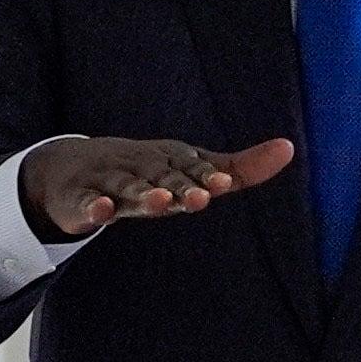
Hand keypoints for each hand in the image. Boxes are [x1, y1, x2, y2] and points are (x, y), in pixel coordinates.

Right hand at [22, 132, 293, 238]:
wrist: (71, 167)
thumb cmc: (146, 172)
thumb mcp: (191, 170)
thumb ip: (240, 168)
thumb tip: (289, 148)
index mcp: (169, 162)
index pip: (191, 167)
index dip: (205, 175)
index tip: (222, 184)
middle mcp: (141, 167)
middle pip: (162, 177)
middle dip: (181, 186)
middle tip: (202, 197)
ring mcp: (108, 181)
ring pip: (127, 188)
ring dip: (143, 194)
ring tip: (161, 203)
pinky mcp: (80, 198)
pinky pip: (86, 203)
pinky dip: (93, 206)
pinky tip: (101, 213)